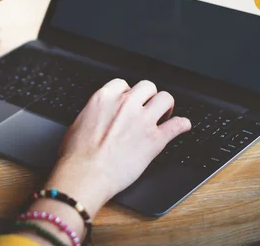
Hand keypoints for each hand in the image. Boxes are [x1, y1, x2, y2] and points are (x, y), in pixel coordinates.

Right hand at [45, 79, 190, 217]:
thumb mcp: (78, 123)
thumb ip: (94, 113)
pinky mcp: (155, 139)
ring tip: (164, 115)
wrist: (86, 174)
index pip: (123, 84)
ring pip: (165, 99)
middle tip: (148, 107)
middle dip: (148, 96)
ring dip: (166, 106)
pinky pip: (178, 125)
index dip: (128, 92)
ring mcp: (142, 120)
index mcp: (104, 98)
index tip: (129, 100)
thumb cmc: (77, 155)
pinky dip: (182, 125)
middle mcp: (125, 104)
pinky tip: (182, 126)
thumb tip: (98, 117)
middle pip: (147, 87)